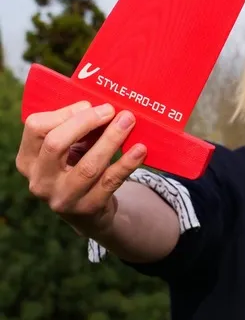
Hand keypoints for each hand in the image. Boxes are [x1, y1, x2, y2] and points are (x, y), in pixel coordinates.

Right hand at [16, 101, 146, 222]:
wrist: (89, 213)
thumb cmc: (78, 168)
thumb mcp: (69, 150)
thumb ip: (77, 129)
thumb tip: (102, 106)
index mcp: (28, 159)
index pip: (36, 127)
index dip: (65, 113)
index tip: (90, 105)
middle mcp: (39, 180)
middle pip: (56, 144)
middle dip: (86, 122)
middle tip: (111, 110)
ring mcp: (62, 198)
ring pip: (88, 165)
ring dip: (111, 139)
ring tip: (128, 121)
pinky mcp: (88, 208)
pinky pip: (111, 181)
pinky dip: (127, 163)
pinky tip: (140, 149)